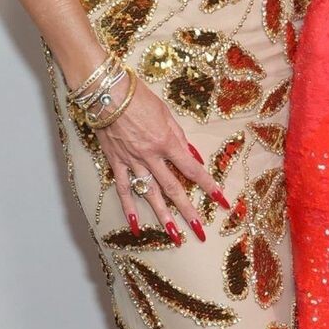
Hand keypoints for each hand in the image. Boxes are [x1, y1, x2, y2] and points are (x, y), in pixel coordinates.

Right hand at [89, 71, 229, 242]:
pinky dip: (129, 208)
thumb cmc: (138, 97)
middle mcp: (151, 156)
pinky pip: (124, 189)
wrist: (106, 92)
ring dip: (163, 216)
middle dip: (189, 210)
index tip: (222, 200)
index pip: (193, 169)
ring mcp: (132, 161)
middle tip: (200, 230)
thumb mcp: (166, 113)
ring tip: (174, 235)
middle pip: (174, 188)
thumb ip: (179, 136)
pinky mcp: (116, 162)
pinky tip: (135, 225)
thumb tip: (192, 156)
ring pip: (150, 194)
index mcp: (167, 142)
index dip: (209, 186)